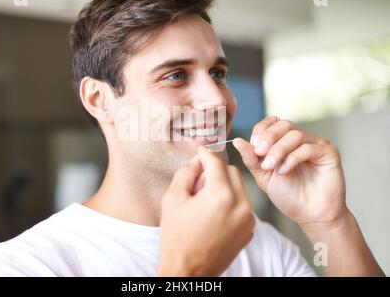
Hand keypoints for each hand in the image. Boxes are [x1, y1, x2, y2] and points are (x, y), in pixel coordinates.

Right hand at [157, 146, 254, 275]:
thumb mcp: (173, 199)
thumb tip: (197, 160)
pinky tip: (214, 214)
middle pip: (232, 172)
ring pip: (239, 188)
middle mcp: (240, 205)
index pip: (217, 163)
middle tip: (199, 182)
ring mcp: (248, 219)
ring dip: (225, 186)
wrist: (189, 271)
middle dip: (216, 171)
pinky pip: (243, 205)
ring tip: (206, 200)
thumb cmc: (177, 236)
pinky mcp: (250, 229)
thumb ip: (186, 173)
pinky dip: (231, 202)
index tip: (201, 150)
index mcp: (221, 195)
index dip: (206, 154)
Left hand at [233, 116, 346, 229]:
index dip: (261, 130)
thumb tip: (237, 141)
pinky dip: (293, 158)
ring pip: (295, 135)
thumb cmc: (289, 196)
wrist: (310, 216)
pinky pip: (309, 148)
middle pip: (284, 125)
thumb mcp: (263, 176)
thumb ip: (251, 158)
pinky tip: (284, 171)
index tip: (253, 145)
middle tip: (260, 154)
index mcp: (285, 141)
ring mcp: (317, 145)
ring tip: (271, 167)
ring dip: (278, 150)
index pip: (272, 123)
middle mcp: (302, 140)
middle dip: (268, 138)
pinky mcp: (329, 153)